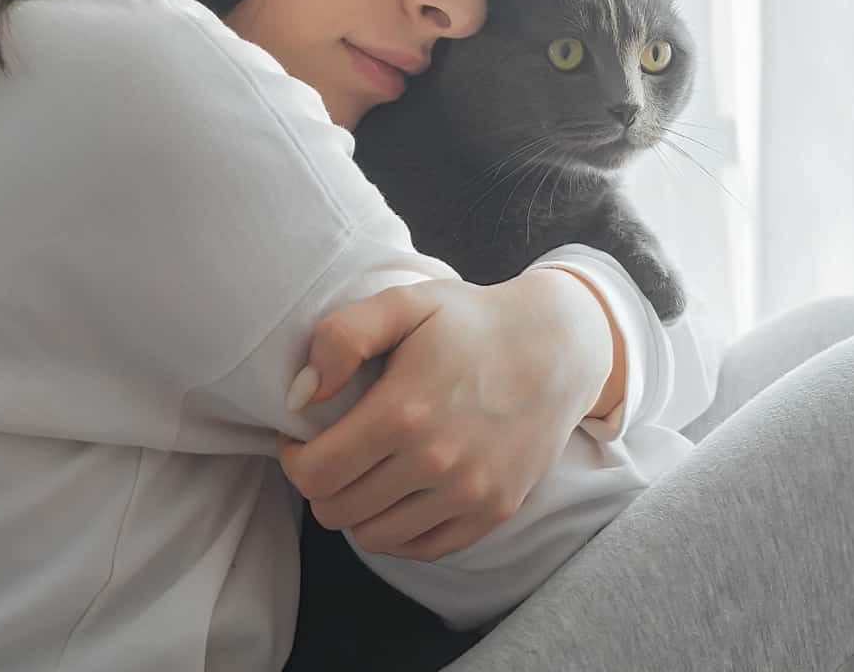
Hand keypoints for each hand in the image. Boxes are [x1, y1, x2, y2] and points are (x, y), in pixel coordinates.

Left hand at [276, 271, 609, 561]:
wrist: (559, 346)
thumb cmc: (473, 323)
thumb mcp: (406, 303)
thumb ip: (342, 337)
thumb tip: (301, 395)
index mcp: (404, 411)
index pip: (314, 474)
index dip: (294, 459)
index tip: (304, 438)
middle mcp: (437, 462)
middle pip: (337, 511)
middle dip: (323, 484)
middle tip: (338, 452)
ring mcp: (470, 493)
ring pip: (374, 538)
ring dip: (359, 509)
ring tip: (370, 471)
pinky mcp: (494, 511)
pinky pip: (422, 549)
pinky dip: (401, 530)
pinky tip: (402, 492)